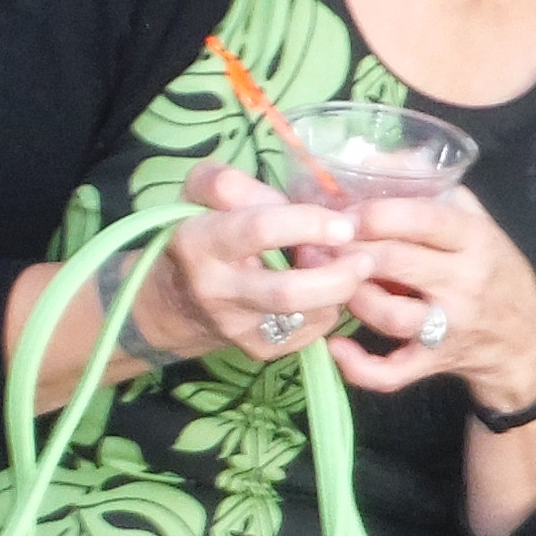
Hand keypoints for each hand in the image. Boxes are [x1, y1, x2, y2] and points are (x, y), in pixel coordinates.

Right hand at [131, 158, 377, 365]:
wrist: (171, 305)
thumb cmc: (195, 238)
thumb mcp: (196, 196)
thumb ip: (232, 184)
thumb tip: (283, 201)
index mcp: (201, 242)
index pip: (260, 230)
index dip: (309, 224)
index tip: (343, 224)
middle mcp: (218, 290)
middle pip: (288, 291)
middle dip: (337, 276)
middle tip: (363, 258)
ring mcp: (238, 327)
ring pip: (306, 317)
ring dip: (338, 291)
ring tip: (346, 268)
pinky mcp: (258, 350)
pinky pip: (310, 332)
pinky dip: (329, 308)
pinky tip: (326, 290)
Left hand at [326, 186, 535, 413]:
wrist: (524, 342)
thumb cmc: (494, 271)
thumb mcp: (478, 222)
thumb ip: (432, 191)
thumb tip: (372, 159)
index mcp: (476, 240)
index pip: (424, 219)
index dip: (377, 213)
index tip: (343, 211)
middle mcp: (465, 283)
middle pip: (397, 262)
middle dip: (349, 251)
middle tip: (317, 244)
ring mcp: (449, 328)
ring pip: (389, 314)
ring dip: (350, 297)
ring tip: (325, 281)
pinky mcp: (434, 363)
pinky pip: (393, 372)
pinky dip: (359, 367)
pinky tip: (336, 346)